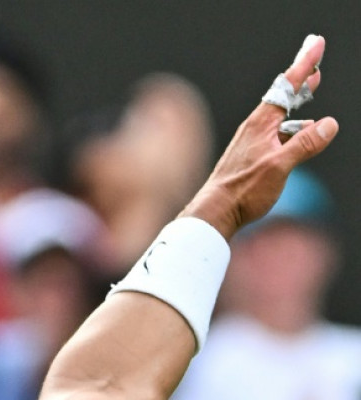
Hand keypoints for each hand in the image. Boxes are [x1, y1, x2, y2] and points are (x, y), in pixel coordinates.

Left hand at [181, 35, 337, 239]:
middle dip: (301, 79)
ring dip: (298, 101)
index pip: (286, 87)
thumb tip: (328, 124)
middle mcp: (254, 128)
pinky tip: (300, 132)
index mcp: (260, 124)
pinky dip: (291, 125)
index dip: (304, 65)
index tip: (316, 45)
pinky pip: (276, 132)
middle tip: (314, 62)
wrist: (215, 211)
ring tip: (310, 88)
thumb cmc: (242, 190)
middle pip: (283, 97)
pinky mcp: (251, 156)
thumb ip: (304, 144)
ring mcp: (252, 142)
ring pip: (281, 115)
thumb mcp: (280, 165)